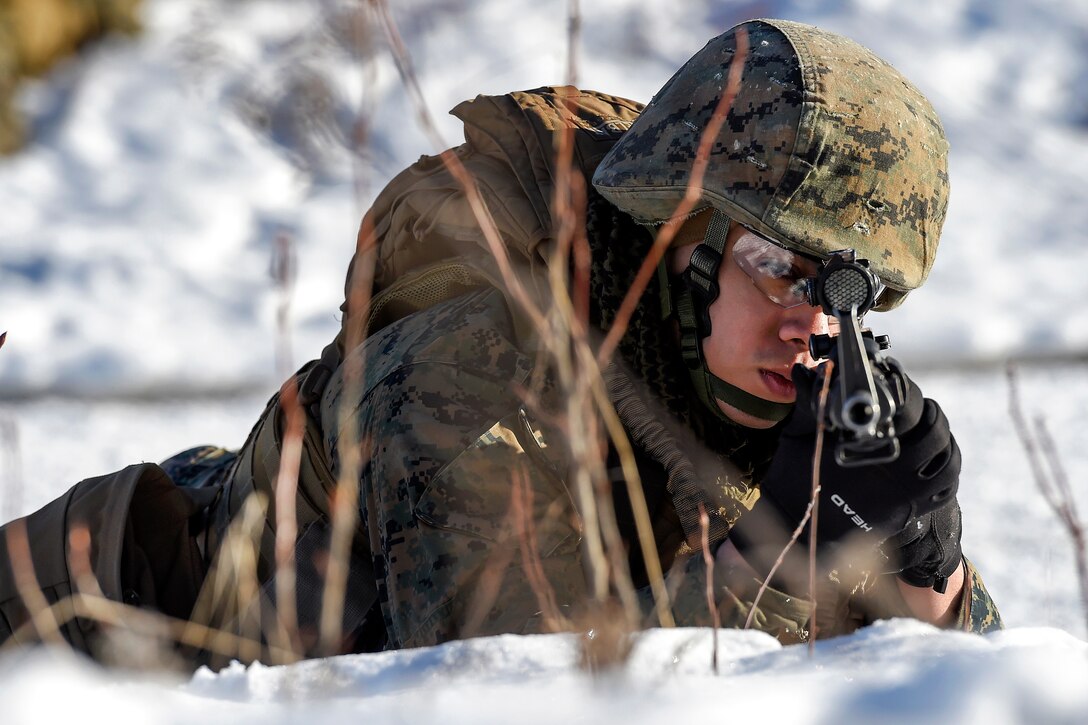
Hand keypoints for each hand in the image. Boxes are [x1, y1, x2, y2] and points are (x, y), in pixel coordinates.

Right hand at [730, 360, 960, 586]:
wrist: (798, 525)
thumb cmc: (794, 477)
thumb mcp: (800, 434)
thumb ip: (810, 402)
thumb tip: (807, 372)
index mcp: (870, 446)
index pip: (906, 406)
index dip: (904, 389)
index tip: (894, 380)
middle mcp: (895, 469)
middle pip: (934, 428)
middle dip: (925, 409)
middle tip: (909, 402)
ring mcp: (907, 491)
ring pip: (947, 455)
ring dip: (940, 435)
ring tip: (925, 423)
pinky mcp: (910, 509)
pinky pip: (946, 486)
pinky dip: (945, 465)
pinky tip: (932, 456)